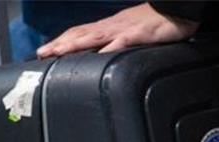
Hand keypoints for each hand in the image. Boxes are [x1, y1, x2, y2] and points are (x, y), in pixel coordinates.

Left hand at [36, 4, 198, 57]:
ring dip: (73, 45)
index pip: (79, 34)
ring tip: (57, 53)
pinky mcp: (138, 34)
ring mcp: (123, 29)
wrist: (176, 8)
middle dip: (59, 44)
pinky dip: (109, 48)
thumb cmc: (156, 22)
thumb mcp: (131, 33)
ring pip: (93, 37)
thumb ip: (116, 43)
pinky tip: (99, 55)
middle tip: (41, 53)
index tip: (44, 51)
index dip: (61, 42)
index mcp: (109, 27)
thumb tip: (102, 55)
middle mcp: (111, 27)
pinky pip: (121, 41)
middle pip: (79, 35)